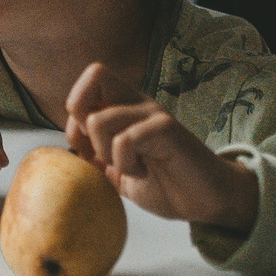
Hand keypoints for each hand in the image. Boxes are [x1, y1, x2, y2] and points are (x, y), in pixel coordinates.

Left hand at [65, 63, 256, 230]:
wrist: (207, 200)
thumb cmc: (166, 184)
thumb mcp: (119, 173)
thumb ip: (96, 156)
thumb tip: (69, 145)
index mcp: (126, 108)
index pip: (91, 80)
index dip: (76, 112)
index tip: (87, 148)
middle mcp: (139, 103)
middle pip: (95, 74)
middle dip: (81, 117)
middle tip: (98, 150)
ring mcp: (153, 113)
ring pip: (99, 120)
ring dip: (105, 152)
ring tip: (127, 168)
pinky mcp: (166, 129)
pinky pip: (125, 140)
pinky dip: (124, 163)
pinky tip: (142, 172)